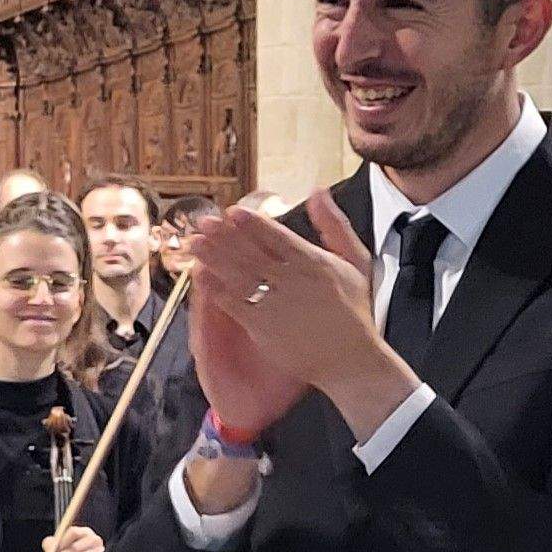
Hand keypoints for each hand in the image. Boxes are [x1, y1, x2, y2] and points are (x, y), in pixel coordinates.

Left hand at [189, 194, 415, 437]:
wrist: (351, 360)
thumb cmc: (353, 311)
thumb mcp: (356, 262)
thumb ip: (335, 225)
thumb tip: (319, 191)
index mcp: (313, 262)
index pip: (276, 236)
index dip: (251, 223)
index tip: (231, 212)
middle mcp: (292, 281)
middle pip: (250, 253)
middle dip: (224, 236)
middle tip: (203, 223)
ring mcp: (275, 305)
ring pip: (238, 275)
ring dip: (213, 258)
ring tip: (195, 244)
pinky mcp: (263, 328)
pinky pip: (233, 304)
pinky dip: (216, 289)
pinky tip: (202, 276)